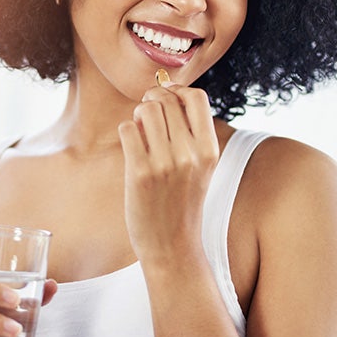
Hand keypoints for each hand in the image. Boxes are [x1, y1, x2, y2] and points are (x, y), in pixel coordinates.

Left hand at [118, 83, 218, 264]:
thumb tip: (166, 93)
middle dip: (152, 100)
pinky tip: (132, 147)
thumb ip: (190, 133)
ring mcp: (165, 163)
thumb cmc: (182, 202)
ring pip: (146, 109)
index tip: (166, 99)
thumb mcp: (200, 167)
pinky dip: (127, 131)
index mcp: (210, 150)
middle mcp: (191, 154)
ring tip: (140, 131)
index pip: (197, 97)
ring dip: (138, 114)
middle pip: (166, 99)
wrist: (172, 245)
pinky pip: (128, 129)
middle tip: (147, 115)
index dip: (177, 90)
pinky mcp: (140, 173)